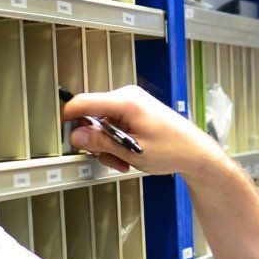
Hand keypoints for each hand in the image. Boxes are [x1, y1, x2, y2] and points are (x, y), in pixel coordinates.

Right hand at [61, 85, 222, 177]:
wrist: (195, 152)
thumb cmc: (172, 149)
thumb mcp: (132, 151)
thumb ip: (101, 142)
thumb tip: (76, 135)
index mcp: (126, 101)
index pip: (84, 102)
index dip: (69, 117)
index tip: (63, 132)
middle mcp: (127, 97)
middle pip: (92, 117)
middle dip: (97, 142)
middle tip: (111, 158)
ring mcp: (132, 103)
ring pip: (102, 125)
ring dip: (108, 147)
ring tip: (125, 161)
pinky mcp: (135, 111)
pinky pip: (114, 126)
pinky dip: (117, 143)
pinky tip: (129, 156)